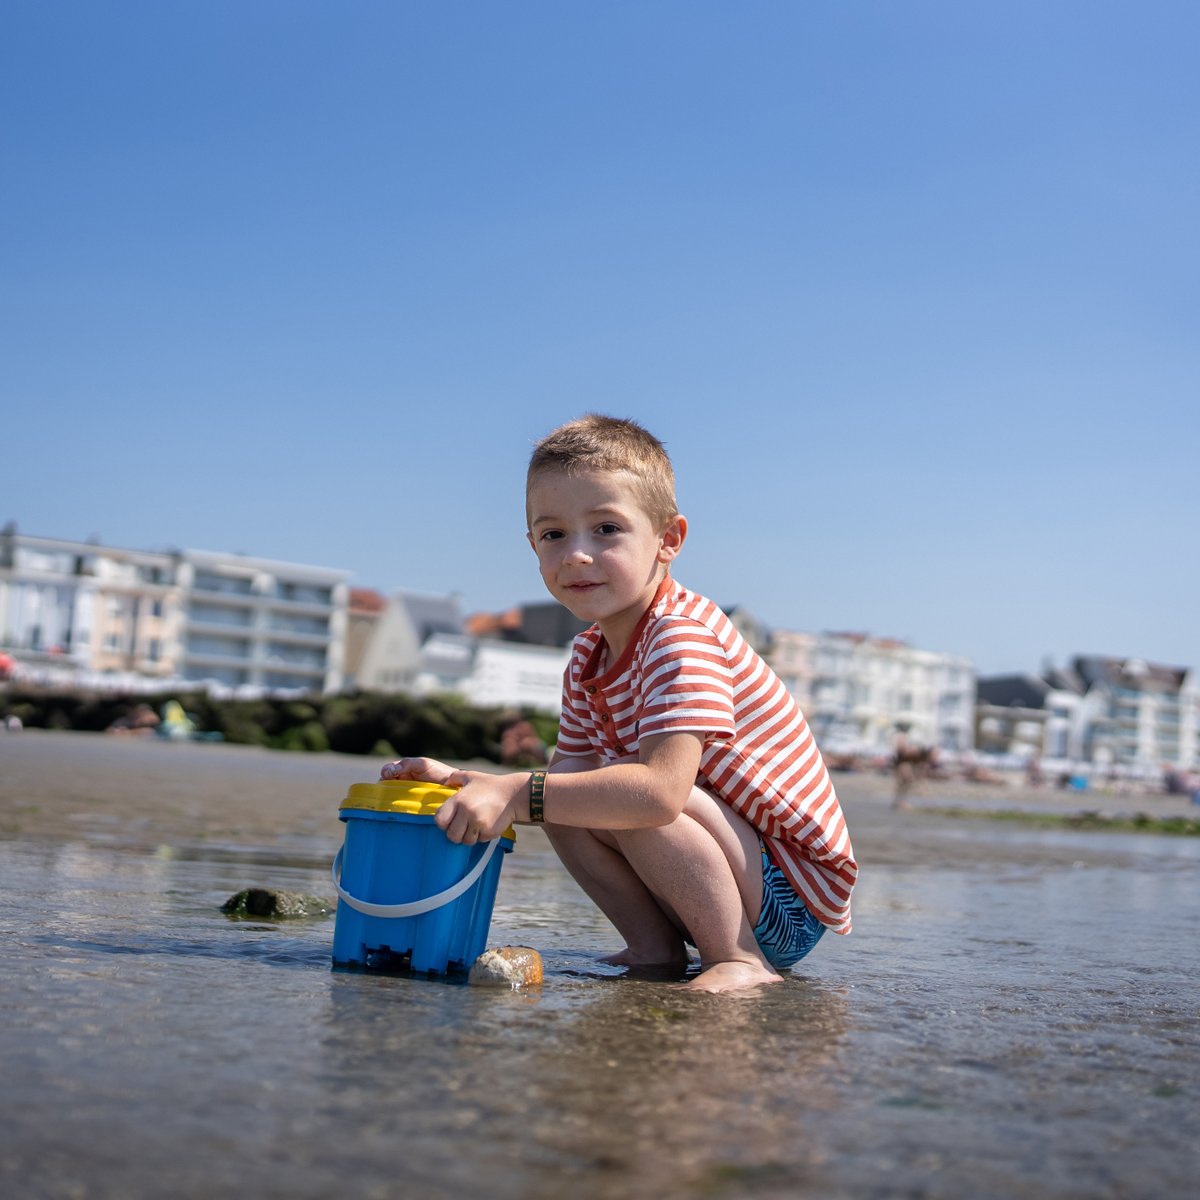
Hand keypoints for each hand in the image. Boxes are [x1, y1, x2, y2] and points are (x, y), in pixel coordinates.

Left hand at [379, 756, 524, 844]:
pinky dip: (482, 836)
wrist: (514, 794)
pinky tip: (487, 826)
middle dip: (456, 833)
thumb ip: (456, 777)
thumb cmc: (492, 785)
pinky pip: (479, 840)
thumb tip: (447, 779)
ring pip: (465, 841)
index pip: (440, 821)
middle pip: (451, 835)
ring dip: (470, 836)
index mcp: (458, 799)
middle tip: (464, 827)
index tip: (450, 821)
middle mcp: (466, 811)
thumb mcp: (472, 776)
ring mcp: (477, 822)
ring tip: (476, 826)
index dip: (444, 823)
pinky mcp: (488, 830)